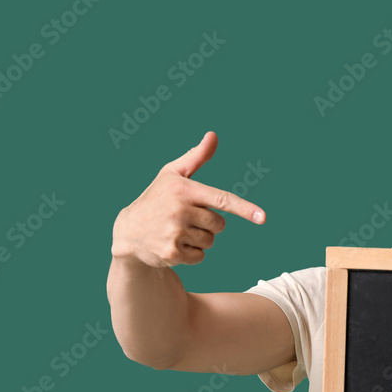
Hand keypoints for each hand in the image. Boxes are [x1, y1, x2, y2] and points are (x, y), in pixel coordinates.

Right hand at [111, 131, 264, 267]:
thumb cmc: (156, 198)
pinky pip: (200, 257)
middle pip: (219, 224)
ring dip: (201, 239)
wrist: (128, 231)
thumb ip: (196, 157)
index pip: (222, 200)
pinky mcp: (172, 253)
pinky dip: (192, 254)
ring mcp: (175, 233)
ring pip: (211, 241)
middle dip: (209, 223)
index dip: (245, 209)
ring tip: (179, 231)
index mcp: (183, 190)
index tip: (263, 217)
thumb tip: (213, 135)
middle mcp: (179, 211)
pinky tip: (175, 244)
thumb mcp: (172, 174)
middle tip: (187, 218)